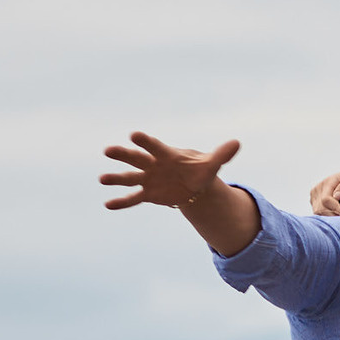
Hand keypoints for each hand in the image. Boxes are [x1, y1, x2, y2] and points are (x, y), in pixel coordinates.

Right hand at [99, 132, 241, 210]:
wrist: (194, 186)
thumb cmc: (199, 170)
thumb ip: (221, 154)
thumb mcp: (211, 164)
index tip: (133, 135)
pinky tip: (108, 204)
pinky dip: (121, 202)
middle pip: (136, 158)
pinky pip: (133, 198)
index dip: (145, 141)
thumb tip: (237, 143)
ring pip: (130, 178)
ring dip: (116, 179)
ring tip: (102, 179)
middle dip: (123, 155)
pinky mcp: (148, 194)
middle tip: (108, 151)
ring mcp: (148, 180)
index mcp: (166, 154)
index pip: (154, 145)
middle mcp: (153, 165)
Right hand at [309, 170, 339, 214]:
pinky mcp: (313, 203)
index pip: (326, 199)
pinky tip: (335, 217)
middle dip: (333, 216)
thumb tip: (336, 196)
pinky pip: (318, 214)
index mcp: (326, 183)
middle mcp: (317, 190)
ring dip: (329, 218)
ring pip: (318, 213)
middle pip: (320, 208)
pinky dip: (327, 217)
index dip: (335, 209)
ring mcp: (314, 197)